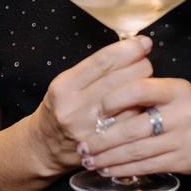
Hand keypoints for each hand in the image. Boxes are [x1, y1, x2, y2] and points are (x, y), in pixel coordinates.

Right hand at [27, 36, 153, 176]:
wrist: (45, 147)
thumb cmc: (61, 108)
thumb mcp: (67, 83)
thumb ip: (95, 67)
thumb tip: (133, 47)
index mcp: (65, 86)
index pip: (103, 61)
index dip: (129, 49)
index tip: (144, 42)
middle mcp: (76, 108)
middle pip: (123, 80)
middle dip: (141, 66)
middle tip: (143, 65)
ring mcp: (91, 130)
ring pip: (134, 101)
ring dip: (144, 90)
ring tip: (141, 86)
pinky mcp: (106, 146)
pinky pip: (134, 122)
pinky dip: (142, 110)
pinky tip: (140, 105)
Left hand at [79, 77, 190, 178]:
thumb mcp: (179, 91)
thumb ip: (150, 92)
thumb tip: (107, 99)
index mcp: (178, 89)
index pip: (140, 89)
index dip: (115, 98)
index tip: (98, 108)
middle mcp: (182, 114)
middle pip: (133, 127)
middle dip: (103, 138)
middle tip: (82, 144)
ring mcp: (185, 139)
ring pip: (138, 150)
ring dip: (109, 157)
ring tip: (89, 160)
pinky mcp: (185, 161)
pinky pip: (148, 166)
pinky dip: (125, 168)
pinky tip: (109, 169)